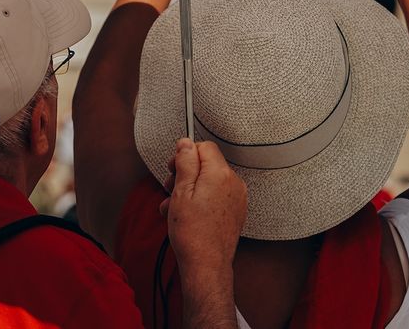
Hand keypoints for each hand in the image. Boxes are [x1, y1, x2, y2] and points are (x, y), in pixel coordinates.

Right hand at [162, 139, 245, 278]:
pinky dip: (201, 200)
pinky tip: (186, 214)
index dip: (186, 155)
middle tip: (171, 187)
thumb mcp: (181, 192)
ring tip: (174, 206)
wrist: (206, 265)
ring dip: (190, 188)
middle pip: (207, 164)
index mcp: (220, 174)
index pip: (204, 146)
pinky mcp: (236, 212)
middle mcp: (233, 183)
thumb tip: (186, 143)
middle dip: (186, 173)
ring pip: (210, 181)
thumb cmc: (192, 233)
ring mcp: (237, 198)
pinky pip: (217, 196)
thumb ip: (185, 163)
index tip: (174, 167)